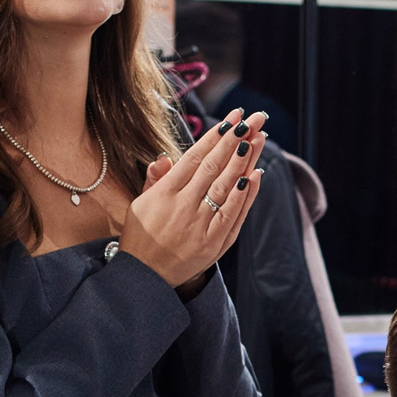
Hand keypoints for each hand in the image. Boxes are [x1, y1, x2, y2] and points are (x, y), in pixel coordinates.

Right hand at [120, 112, 268, 290]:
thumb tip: (165, 157)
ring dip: (244, 160)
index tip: (232, 119)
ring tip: (257, 138)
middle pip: (214, 166)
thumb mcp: (139, 204)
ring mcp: (200, 225)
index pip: (194, 157)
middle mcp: (183, 206)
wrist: (145, 277)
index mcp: (164, 193)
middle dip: (235, 140)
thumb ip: (154, 180)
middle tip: (252, 119)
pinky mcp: (213, 243)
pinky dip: (245, 194)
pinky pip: (233, 214)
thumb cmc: (142, 236)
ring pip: (225, 186)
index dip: (215, 136)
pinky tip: (255, 175)